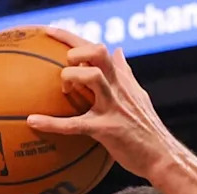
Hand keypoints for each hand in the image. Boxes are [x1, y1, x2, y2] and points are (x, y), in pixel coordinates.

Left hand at [26, 28, 178, 179]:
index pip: (98, 49)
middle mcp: (119, 88)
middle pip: (98, 52)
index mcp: (122, 80)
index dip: (72, 38)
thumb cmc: (148, 131)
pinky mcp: (107, 130)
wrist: (162, 158)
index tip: (51, 32)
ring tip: (64, 91)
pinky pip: (74, 124)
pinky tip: (33, 122)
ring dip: (70, 78)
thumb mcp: (139, 97)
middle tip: (66, 70)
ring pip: (91, 77)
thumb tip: (118, 51)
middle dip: (75, 54)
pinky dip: (51, 123)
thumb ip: (126, 74)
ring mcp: (114, 107)